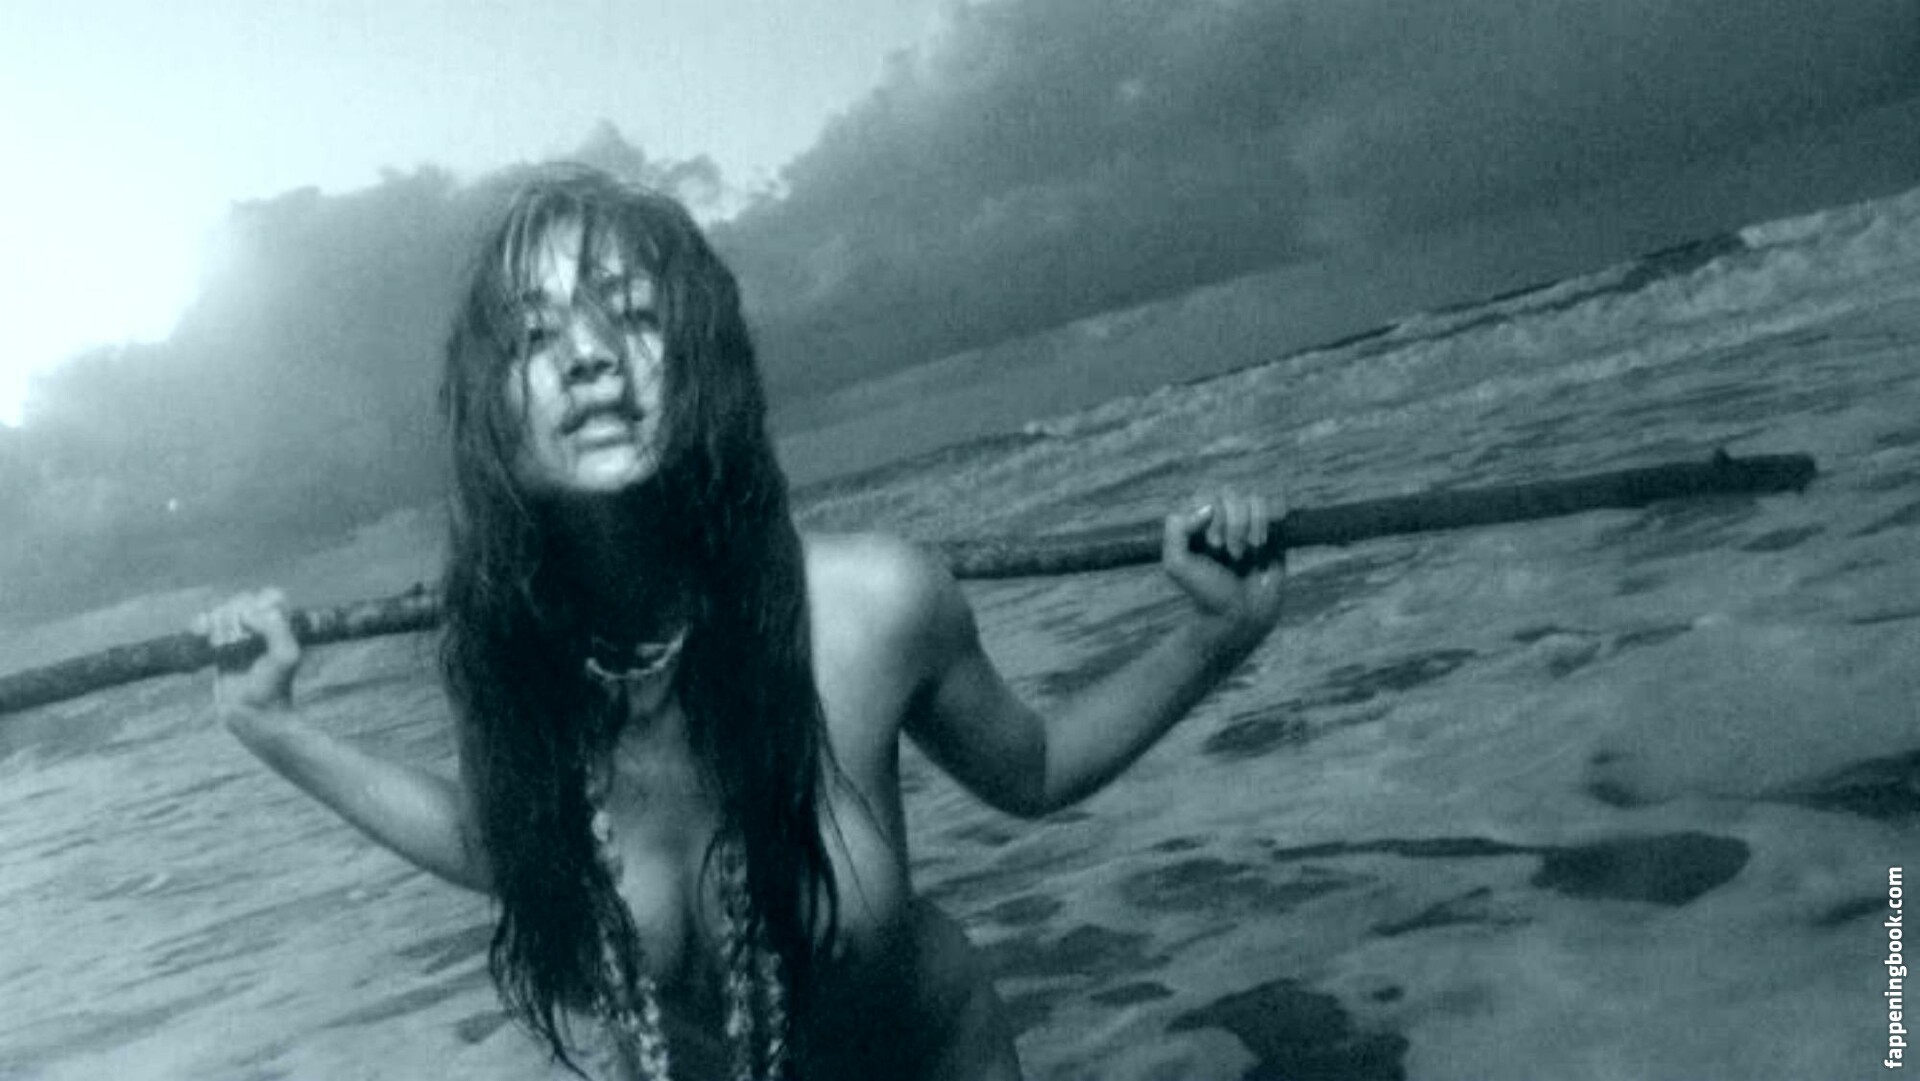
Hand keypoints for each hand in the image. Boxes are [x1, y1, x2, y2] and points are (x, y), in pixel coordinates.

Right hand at [192, 588, 301, 715]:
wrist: (255, 716)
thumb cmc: (274, 687)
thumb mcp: (285, 657)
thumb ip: (275, 629)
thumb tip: (246, 614)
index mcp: (281, 628)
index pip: (271, 597)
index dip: (260, 602)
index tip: (254, 624)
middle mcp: (261, 630)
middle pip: (243, 602)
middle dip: (235, 611)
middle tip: (235, 635)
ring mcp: (239, 639)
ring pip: (223, 612)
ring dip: (217, 618)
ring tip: (216, 638)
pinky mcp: (220, 650)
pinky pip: (208, 627)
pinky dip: (201, 623)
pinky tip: (200, 632)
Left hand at [1162, 489, 1285, 648]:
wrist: (1242, 616)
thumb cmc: (1206, 591)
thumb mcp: (1176, 564)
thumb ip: (1176, 528)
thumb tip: (1209, 507)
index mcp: (1196, 518)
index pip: (1207, 493)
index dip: (1214, 517)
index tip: (1214, 548)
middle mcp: (1222, 514)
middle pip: (1232, 492)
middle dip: (1235, 525)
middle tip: (1233, 555)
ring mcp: (1249, 519)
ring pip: (1256, 497)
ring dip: (1255, 524)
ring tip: (1253, 550)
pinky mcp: (1274, 527)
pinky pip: (1278, 500)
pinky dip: (1276, 514)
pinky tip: (1270, 536)